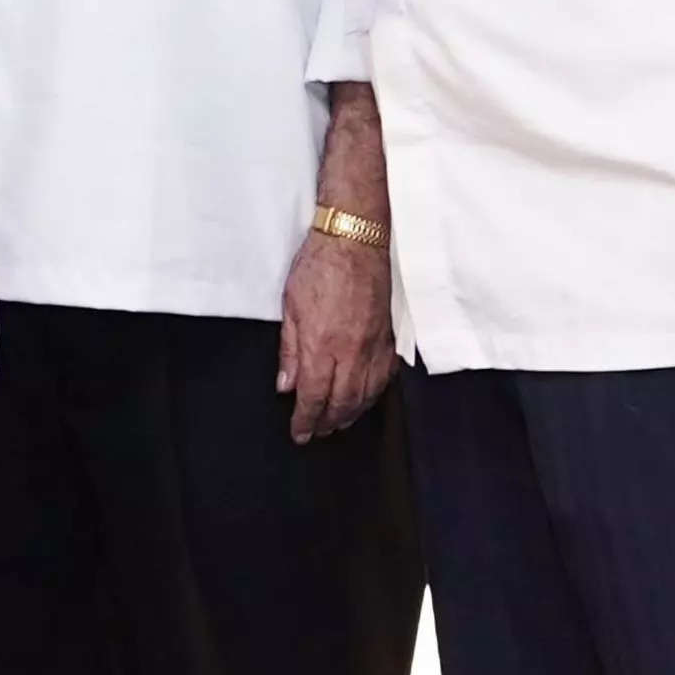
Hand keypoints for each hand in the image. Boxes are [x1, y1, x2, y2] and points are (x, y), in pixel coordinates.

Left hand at [278, 228, 396, 443]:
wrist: (355, 241)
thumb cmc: (318, 268)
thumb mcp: (289, 307)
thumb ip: (288, 350)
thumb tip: (286, 386)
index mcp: (321, 345)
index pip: (313, 396)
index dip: (305, 420)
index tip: (299, 434)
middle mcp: (352, 352)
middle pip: (342, 402)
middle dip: (328, 422)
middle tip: (317, 433)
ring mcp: (375, 346)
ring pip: (366, 394)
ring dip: (352, 414)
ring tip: (338, 423)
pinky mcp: (389, 337)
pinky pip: (385, 376)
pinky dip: (374, 394)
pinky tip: (366, 399)